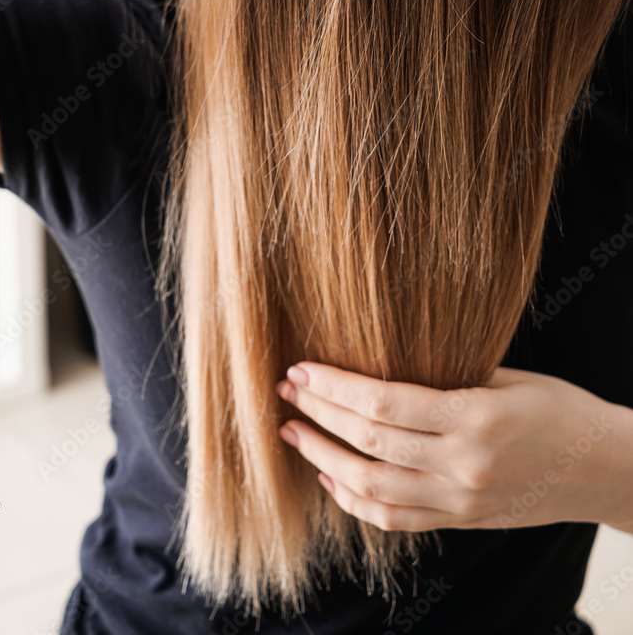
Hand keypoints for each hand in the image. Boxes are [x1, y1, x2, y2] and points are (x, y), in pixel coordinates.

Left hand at [275, 362, 632, 532]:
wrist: (601, 469)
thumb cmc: (557, 409)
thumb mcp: (507, 377)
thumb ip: (446, 376)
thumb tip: (378, 363)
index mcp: (475, 417)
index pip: (384, 402)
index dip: (334, 386)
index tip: (300, 369)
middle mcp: (463, 464)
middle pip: (369, 442)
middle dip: (319, 415)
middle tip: (284, 392)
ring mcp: (460, 500)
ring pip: (372, 489)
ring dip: (324, 459)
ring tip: (293, 434)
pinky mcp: (460, 521)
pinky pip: (395, 518)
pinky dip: (355, 500)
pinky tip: (332, 477)